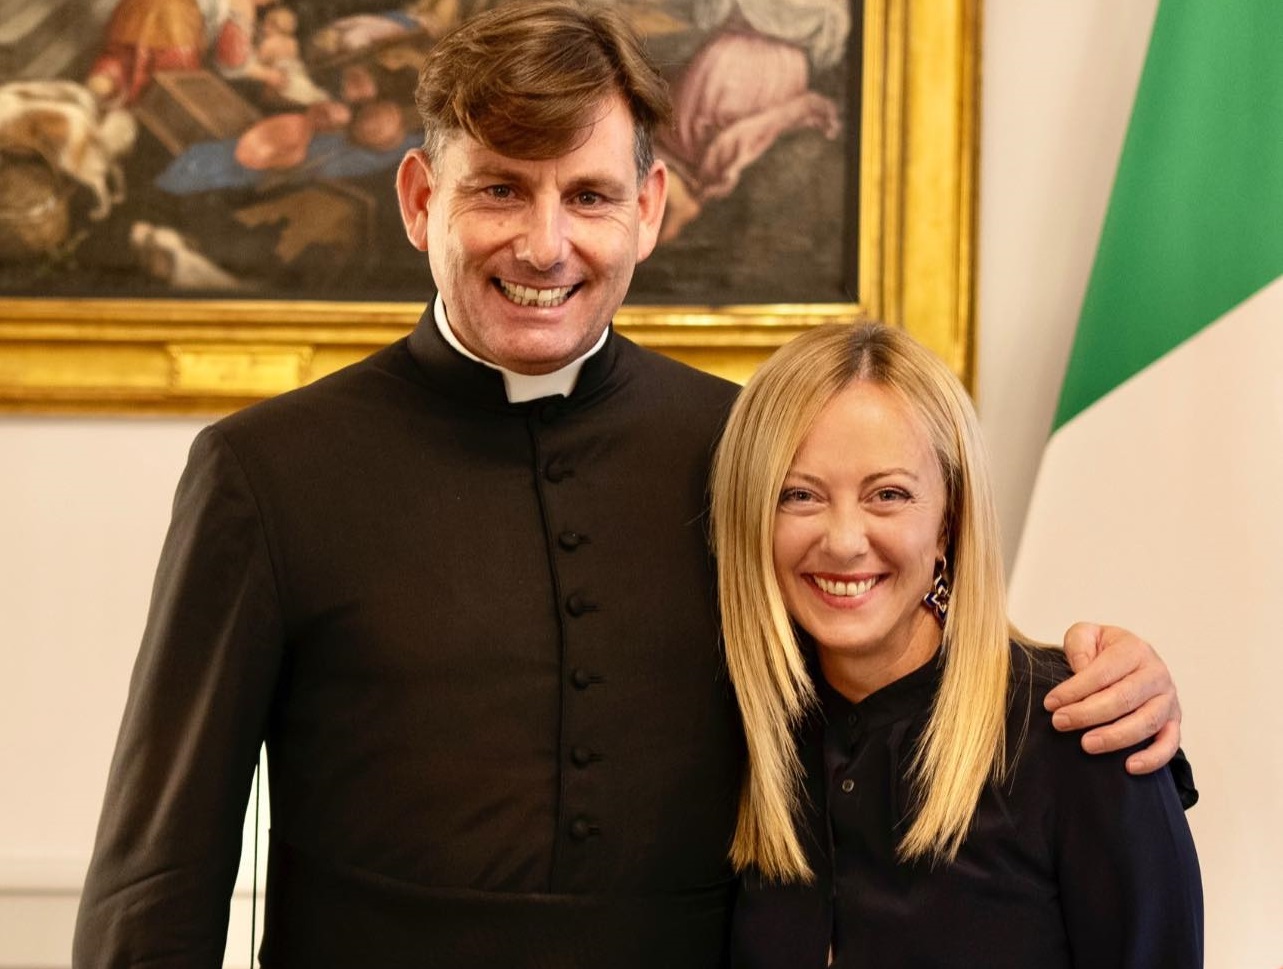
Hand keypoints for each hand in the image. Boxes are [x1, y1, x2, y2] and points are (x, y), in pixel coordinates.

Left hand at [1043, 623, 1180, 774]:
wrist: (1128, 659)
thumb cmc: (1101, 650)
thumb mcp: (1086, 635)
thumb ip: (1079, 645)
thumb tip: (1080, 670)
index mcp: (1134, 650)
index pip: (1103, 672)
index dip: (1075, 689)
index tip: (1050, 704)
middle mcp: (1156, 674)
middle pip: (1123, 698)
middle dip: (1088, 713)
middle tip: (1060, 723)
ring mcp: (1168, 699)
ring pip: (1146, 722)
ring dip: (1115, 737)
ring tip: (1086, 745)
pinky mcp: (1173, 721)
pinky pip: (1169, 743)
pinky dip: (1153, 758)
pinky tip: (1129, 767)